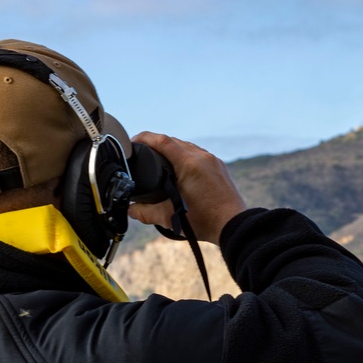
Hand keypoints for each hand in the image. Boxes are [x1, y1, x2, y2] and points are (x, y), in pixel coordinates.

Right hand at [129, 132, 245, 244]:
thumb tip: (130, 210)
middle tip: (143, 151)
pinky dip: (186, 156)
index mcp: (188, 164)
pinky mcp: (219, 167)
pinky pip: (198, 154)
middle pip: (173, 141)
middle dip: (156, 144)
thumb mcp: (169, 217)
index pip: (162, 141)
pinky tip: (180, 167)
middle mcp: (201, 157)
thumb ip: (145, 213)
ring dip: (172, 149)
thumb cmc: (204, 222)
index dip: (145, 138)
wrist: (233, 225)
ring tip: (159, 159)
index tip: (133, 141)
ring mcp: (212, 160)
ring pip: (187, 146)